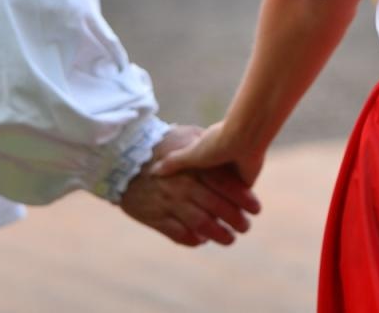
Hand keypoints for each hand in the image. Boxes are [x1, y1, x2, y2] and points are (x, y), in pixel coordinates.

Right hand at [118, 124, 261, 246]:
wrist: (122, 157)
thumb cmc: (158, 143)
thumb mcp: (183, 137)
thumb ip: (205, 144)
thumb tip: (228, 143)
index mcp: (194, 167)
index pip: (225, 185)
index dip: (242, 198)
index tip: (256, 209)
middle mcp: (184, 186)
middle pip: (216, 207)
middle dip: (234, 220)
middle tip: (245, 227)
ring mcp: (170, 203)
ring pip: (200, 224)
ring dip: (218, 234)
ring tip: (229, 239)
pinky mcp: (155, 217)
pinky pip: (177, 234)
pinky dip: (192, 240)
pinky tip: (201, 240)